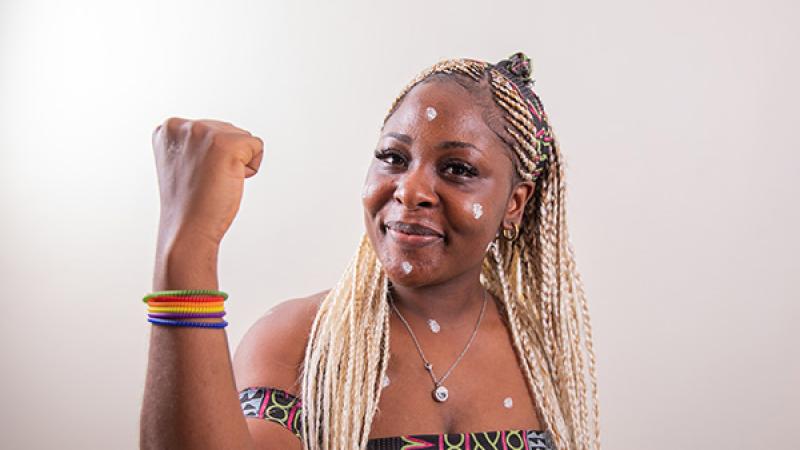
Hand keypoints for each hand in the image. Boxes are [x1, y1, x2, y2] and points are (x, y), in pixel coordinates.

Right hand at [152, 117, 263, 251]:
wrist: (188, 229)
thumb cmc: (190, 202)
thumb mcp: (183, 161)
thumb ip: (196, 142)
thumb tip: (221, 136)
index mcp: (169, 128)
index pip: (211, 129)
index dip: (211, 156)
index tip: (195, 175)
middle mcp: (185, 125)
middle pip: (229, 130)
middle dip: (226, 157)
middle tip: (207, 181)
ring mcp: (205, 133)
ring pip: (244, 137)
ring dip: (238, 162)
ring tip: (215, 181)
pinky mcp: (227, 144)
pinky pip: (258, 146)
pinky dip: (251, 168)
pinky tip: (229, 181)